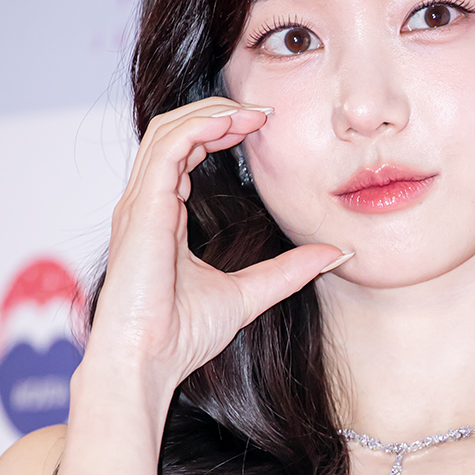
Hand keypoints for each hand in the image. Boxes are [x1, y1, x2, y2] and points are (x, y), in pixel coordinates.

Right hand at [84, 98, 347, 390]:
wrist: (146, 363)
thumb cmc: (179, 336)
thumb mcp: (249, 294)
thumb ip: (288, 270)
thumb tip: (335, 254)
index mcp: (162, 216)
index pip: (185, 151)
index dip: (221, 130)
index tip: (263, 127)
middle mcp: (146, 204)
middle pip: (174, 129)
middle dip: (219, 112)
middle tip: (264, 113)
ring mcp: (139, 204)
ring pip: (168, 129)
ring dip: (213, 113)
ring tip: (254, 114)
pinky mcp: (141, 209)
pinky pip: (167, 147)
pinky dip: (199, 127)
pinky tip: (232, 126)